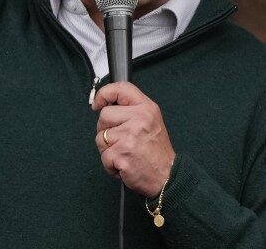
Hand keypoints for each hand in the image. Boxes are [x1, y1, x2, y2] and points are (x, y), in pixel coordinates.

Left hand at [92, 81, 174, 196]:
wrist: (167, 177)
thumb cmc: (157, 151)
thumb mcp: (151, 120)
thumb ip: (131, 110)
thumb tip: (106, 104)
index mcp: (146, 108)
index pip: (120, 88)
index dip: (104, 93)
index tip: (98, 103)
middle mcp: (139, 119)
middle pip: (104, 115)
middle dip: (106, 130)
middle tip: (121, 141)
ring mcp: (129, 137)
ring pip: (100, 137)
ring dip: (108, 149)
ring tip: (124, 153)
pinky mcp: (122, 154)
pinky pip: (104, 156)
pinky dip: (110, 164)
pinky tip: (124, 164)